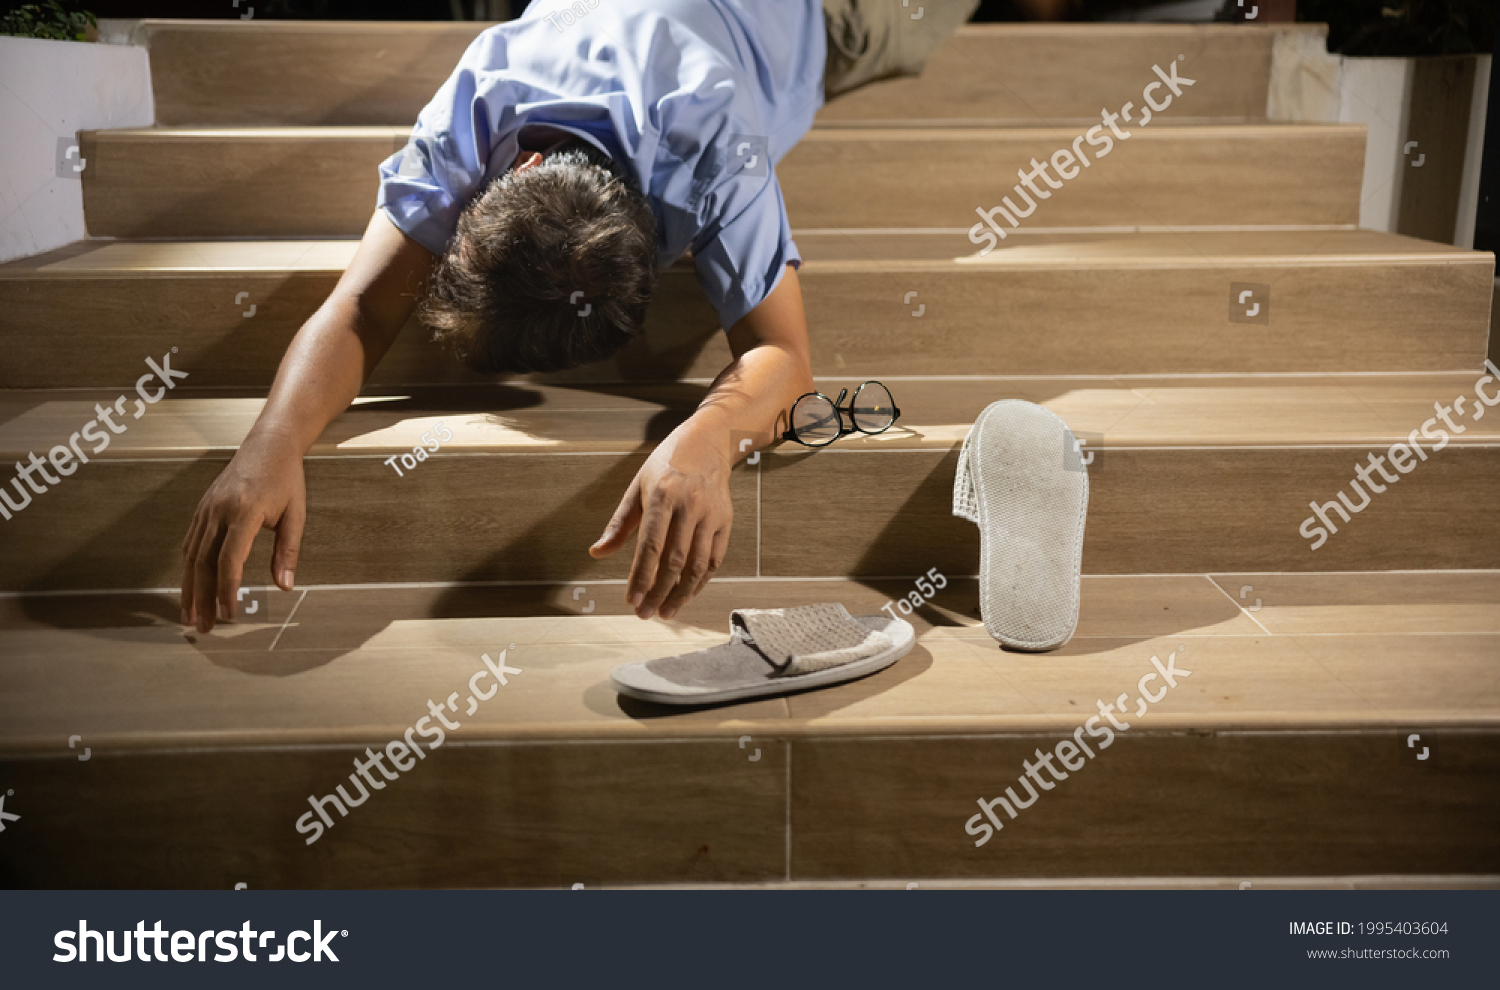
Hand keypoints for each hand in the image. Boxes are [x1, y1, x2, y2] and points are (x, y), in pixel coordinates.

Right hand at [180, 431, 306, 632]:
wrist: (268, 445)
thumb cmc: (286, 479)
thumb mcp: (296, 514)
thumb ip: (288, 551)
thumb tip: (285, 586)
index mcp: (244, 511)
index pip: (229, 559)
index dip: (227, 589)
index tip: (230, 613)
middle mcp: (218, 511)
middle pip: (203, 563)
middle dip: (202, 598)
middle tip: (204, 627)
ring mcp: (206, 510)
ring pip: (191, 556)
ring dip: (190, 589)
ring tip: (191, 616)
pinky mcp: (201, 509)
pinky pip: (190, 543)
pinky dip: (188, 569)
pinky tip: (190, 588)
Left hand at [589, 429, 731, 619]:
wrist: (706, 445)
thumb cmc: (665, 467)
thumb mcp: (636, 487)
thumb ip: (619, 524)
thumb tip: (598, 553)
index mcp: (662, 496)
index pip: (650, 545)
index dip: (641, 576)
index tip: (631, 600)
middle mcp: (689, 506)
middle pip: (674, 561)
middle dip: (658, 592)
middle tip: (644, 613)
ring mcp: (710, 514)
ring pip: (696, 565)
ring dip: (680, 594)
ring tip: (666, 612)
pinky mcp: (725, 522)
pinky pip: (713, 560)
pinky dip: (700, 582)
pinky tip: (686, 595)